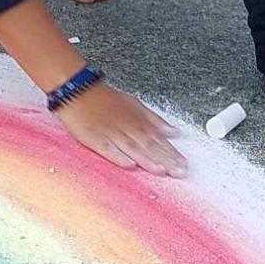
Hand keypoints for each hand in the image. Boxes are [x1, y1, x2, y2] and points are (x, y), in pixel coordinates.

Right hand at [54, 82, 186, 176]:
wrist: (80, 91)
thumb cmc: (107, 100)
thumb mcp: (135, 105)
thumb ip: (155, 120)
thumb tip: (174, 131)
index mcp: (138, 121)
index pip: (159, 140)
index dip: (172, 153)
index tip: (184, 165)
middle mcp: (127, 128)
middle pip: (149, 146)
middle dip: (165, 160)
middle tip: (179, 172)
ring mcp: (111, 134)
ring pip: (132, 149)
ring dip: (148, 160)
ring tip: (161, 171)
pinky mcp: (94, 139)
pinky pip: (108, 149)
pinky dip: (118, 157)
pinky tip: (129, 165)